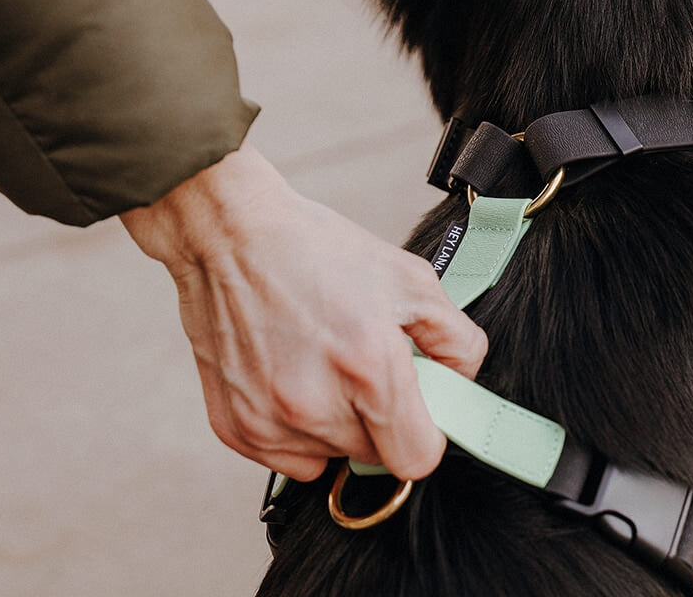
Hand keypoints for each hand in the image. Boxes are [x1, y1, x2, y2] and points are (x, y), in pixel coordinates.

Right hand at [120, 143, 486, 480]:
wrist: (230, 234)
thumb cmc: (316, 249)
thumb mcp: (408, 276)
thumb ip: (455, 338)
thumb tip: (462, 382)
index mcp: (369, 366)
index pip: (417, 458)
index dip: (426, 432)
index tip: (418, 407)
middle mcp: (316, 406)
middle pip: (373, 456)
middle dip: (380, 419)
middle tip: (365, 368)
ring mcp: (269, 422)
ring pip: (329, 457)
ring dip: (336, 424)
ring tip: (321, 362)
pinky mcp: (235, 428)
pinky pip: (286, 457)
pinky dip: (295, 428)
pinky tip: (290, 374)